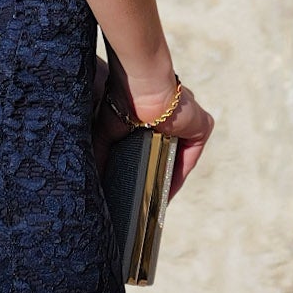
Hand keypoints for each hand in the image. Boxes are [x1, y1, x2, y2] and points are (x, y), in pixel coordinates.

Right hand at [96, 57, 216, 192]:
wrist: (141, 88)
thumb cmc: (121, 99)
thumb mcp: (107, 131)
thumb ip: (100, 154)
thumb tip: (90, 180)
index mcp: (155, 113)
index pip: (152, 145)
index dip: (143, 167)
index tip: (132, 190)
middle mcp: (174, 116)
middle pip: (166, 154)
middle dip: (154, 175)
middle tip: (141, 201)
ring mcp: (189, 121)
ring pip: (177, 157)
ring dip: (166, 179)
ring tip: (151, 204)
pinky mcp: (202, 126)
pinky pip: (190, 157)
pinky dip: (178, 176)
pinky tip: (165, 196)